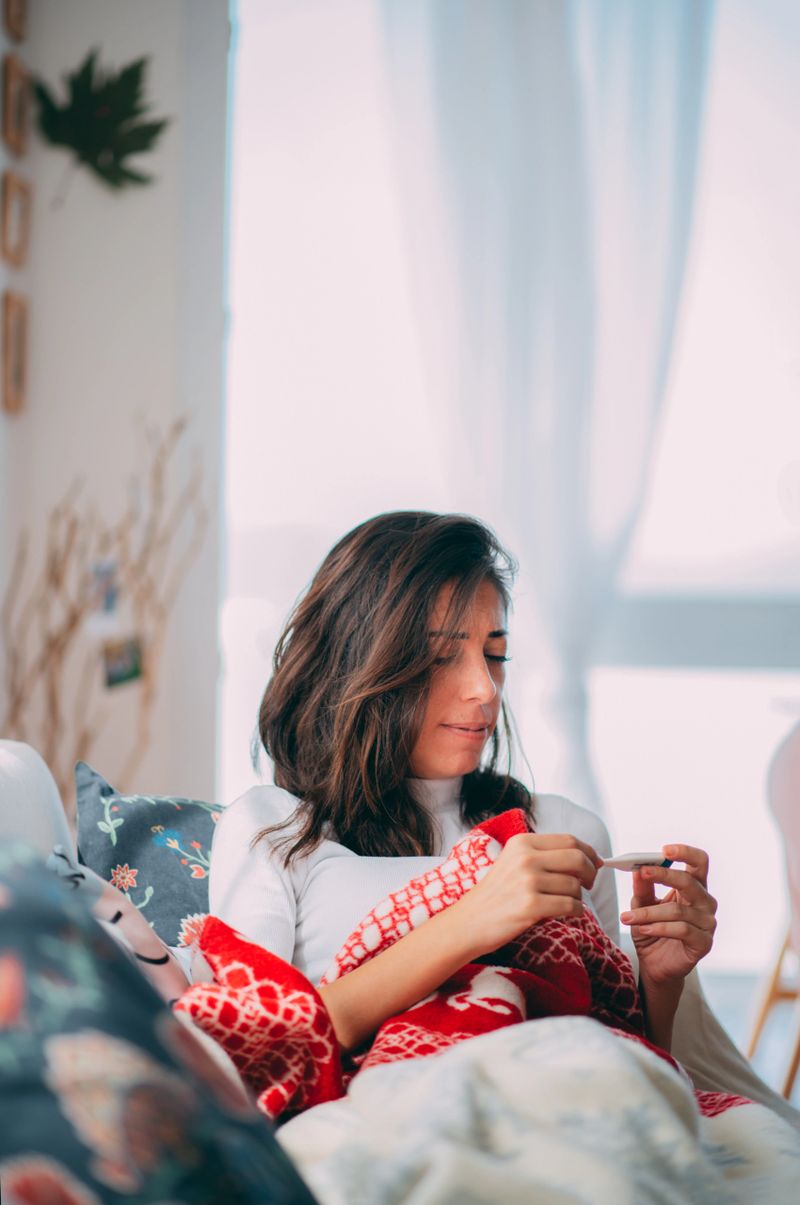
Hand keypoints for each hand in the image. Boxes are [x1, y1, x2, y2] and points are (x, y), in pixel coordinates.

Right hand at [455, 832, 601, 959]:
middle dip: (591, 873)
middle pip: (577, 859)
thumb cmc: (496, 895)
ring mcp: (528, 881)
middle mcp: (525, 858)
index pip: (569, 840)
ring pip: (575, 885)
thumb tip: (588, 858)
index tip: (595, 863)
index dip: (588, 852)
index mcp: (522, 842)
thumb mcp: (514, 862)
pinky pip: (571, 906)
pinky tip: (565, 913)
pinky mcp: (531, 905)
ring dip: (578, 897)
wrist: (469, 921)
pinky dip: (575, 911)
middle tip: (588, 884)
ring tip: (565, 902)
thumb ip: (544, 856)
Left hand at [621, 844, 716, 986]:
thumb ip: (643, 888)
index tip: (664, 849)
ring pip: (678, 910)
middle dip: (664, 875)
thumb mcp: (641, 905)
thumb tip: (638, 869)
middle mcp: (705, 902)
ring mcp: (707, 923)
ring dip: (649, 912)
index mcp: (693, 887)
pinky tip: (644, 928)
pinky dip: (659, 927)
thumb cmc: (652, 930)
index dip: (685, 852)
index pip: (699, 862)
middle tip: (643, 872)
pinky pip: (682, 929)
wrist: (655, 964)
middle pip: (690, 881)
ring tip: (628, 917)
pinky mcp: (704, 943)